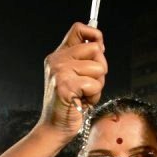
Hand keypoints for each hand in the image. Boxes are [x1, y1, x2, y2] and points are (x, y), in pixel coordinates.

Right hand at [39, 23, 106, 141]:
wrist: (55, 127)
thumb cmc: (71, 103)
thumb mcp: (78, 76)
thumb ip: (85, 59)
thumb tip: (100, 43)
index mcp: (59, 55)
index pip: (79, 29)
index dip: (95, 35)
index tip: (100, 48)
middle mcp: (57, 60)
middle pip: (96, 49)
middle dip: (101, 68)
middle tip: (89, 84)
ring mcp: (59, 71)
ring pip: (99, 68)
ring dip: (97, 85)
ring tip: (84, 94)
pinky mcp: (65, 85)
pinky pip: (95, 84)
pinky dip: (94, 96)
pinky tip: (82, 101)